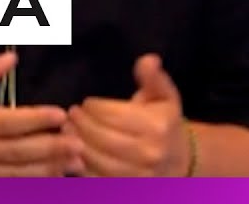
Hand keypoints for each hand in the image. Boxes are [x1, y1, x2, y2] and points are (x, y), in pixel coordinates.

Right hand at [0, 51, 84, 176]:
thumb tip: (11, 57)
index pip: (8, 122)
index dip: (36, 119)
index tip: (61, 113)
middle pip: (19, 151)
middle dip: (51, 148)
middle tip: (79, 141)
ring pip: (19, 173)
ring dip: (49, 168)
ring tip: (76, 160)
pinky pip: (12, 186)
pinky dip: (35, 182)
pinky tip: (56, 175)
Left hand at [67, 54, 189, 176]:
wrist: (180, 161)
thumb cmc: (165, 122)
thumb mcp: (164, 96)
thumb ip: (154, 77)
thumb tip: (148, 59)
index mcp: (157, 127)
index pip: (114, 115)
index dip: (95, 108)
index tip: (86, 103)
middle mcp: (149, 153)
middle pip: (102, 137)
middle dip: (82, 124)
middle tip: (71, 115)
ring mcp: (138, 175)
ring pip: (97, 159)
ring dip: (77, 143)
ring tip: (68, 130)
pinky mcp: (128, 189)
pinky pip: (97, 179)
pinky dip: (82, 166)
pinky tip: (75, 151)